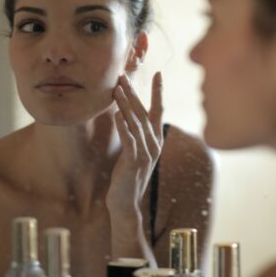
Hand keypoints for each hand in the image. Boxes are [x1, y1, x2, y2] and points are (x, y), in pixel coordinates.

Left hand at [107, 71, 163, 261]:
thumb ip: (136, 134)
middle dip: (134, 93)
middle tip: (125, 75)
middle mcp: (154, 144)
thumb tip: (128, 115)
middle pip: (144, 112)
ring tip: (117, 89)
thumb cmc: (127, 176)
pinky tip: (117, 114)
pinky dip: (123, 126)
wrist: (125, 202)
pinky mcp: (134, 161)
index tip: (158, 73)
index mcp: (155, 140)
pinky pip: (129, 140)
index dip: (158, 92)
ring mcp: (146, 153)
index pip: (158, 110)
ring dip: (126, 104)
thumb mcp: (135, 151)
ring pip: (136, 123)